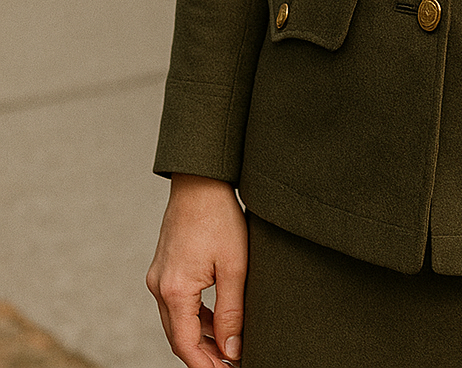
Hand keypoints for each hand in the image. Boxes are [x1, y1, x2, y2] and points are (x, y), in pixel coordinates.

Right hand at [147, 174, 247, 367]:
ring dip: (200, 337)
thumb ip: (232, 312)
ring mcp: (159, 276)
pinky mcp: (164, 267)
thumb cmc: (219, 218)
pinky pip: (176, 303)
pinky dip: (195, 316)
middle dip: (203, 356)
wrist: (200, 180)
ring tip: (227, 348)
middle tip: (229, 365)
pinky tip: (216, 321)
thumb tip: (231, 350)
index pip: (186, 345)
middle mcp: (159, 286)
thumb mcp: (234, 267)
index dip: (205, 365)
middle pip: (178, 337)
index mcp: (174, 290)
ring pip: (177, 321)